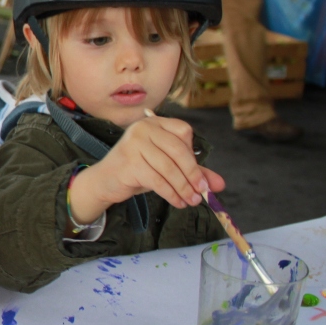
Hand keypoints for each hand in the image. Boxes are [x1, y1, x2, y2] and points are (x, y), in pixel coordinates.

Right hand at [68, 113, 225, 224]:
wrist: (105, 181)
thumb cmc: (137, 170)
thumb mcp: (166, 168)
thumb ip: (193, 172)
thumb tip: (220, 184)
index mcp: (154, 123)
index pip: (183, 131)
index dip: (193, 154)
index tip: (199, 175)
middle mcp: (143, 128)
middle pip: (178, 150)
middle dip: (193, 174)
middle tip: (202, 192)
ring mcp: (134, 143)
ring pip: (169, 168)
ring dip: (184, 188)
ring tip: (191, 201)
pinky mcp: (129, 162)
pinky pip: (157, 180)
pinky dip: (171, 193)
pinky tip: (177, 202)